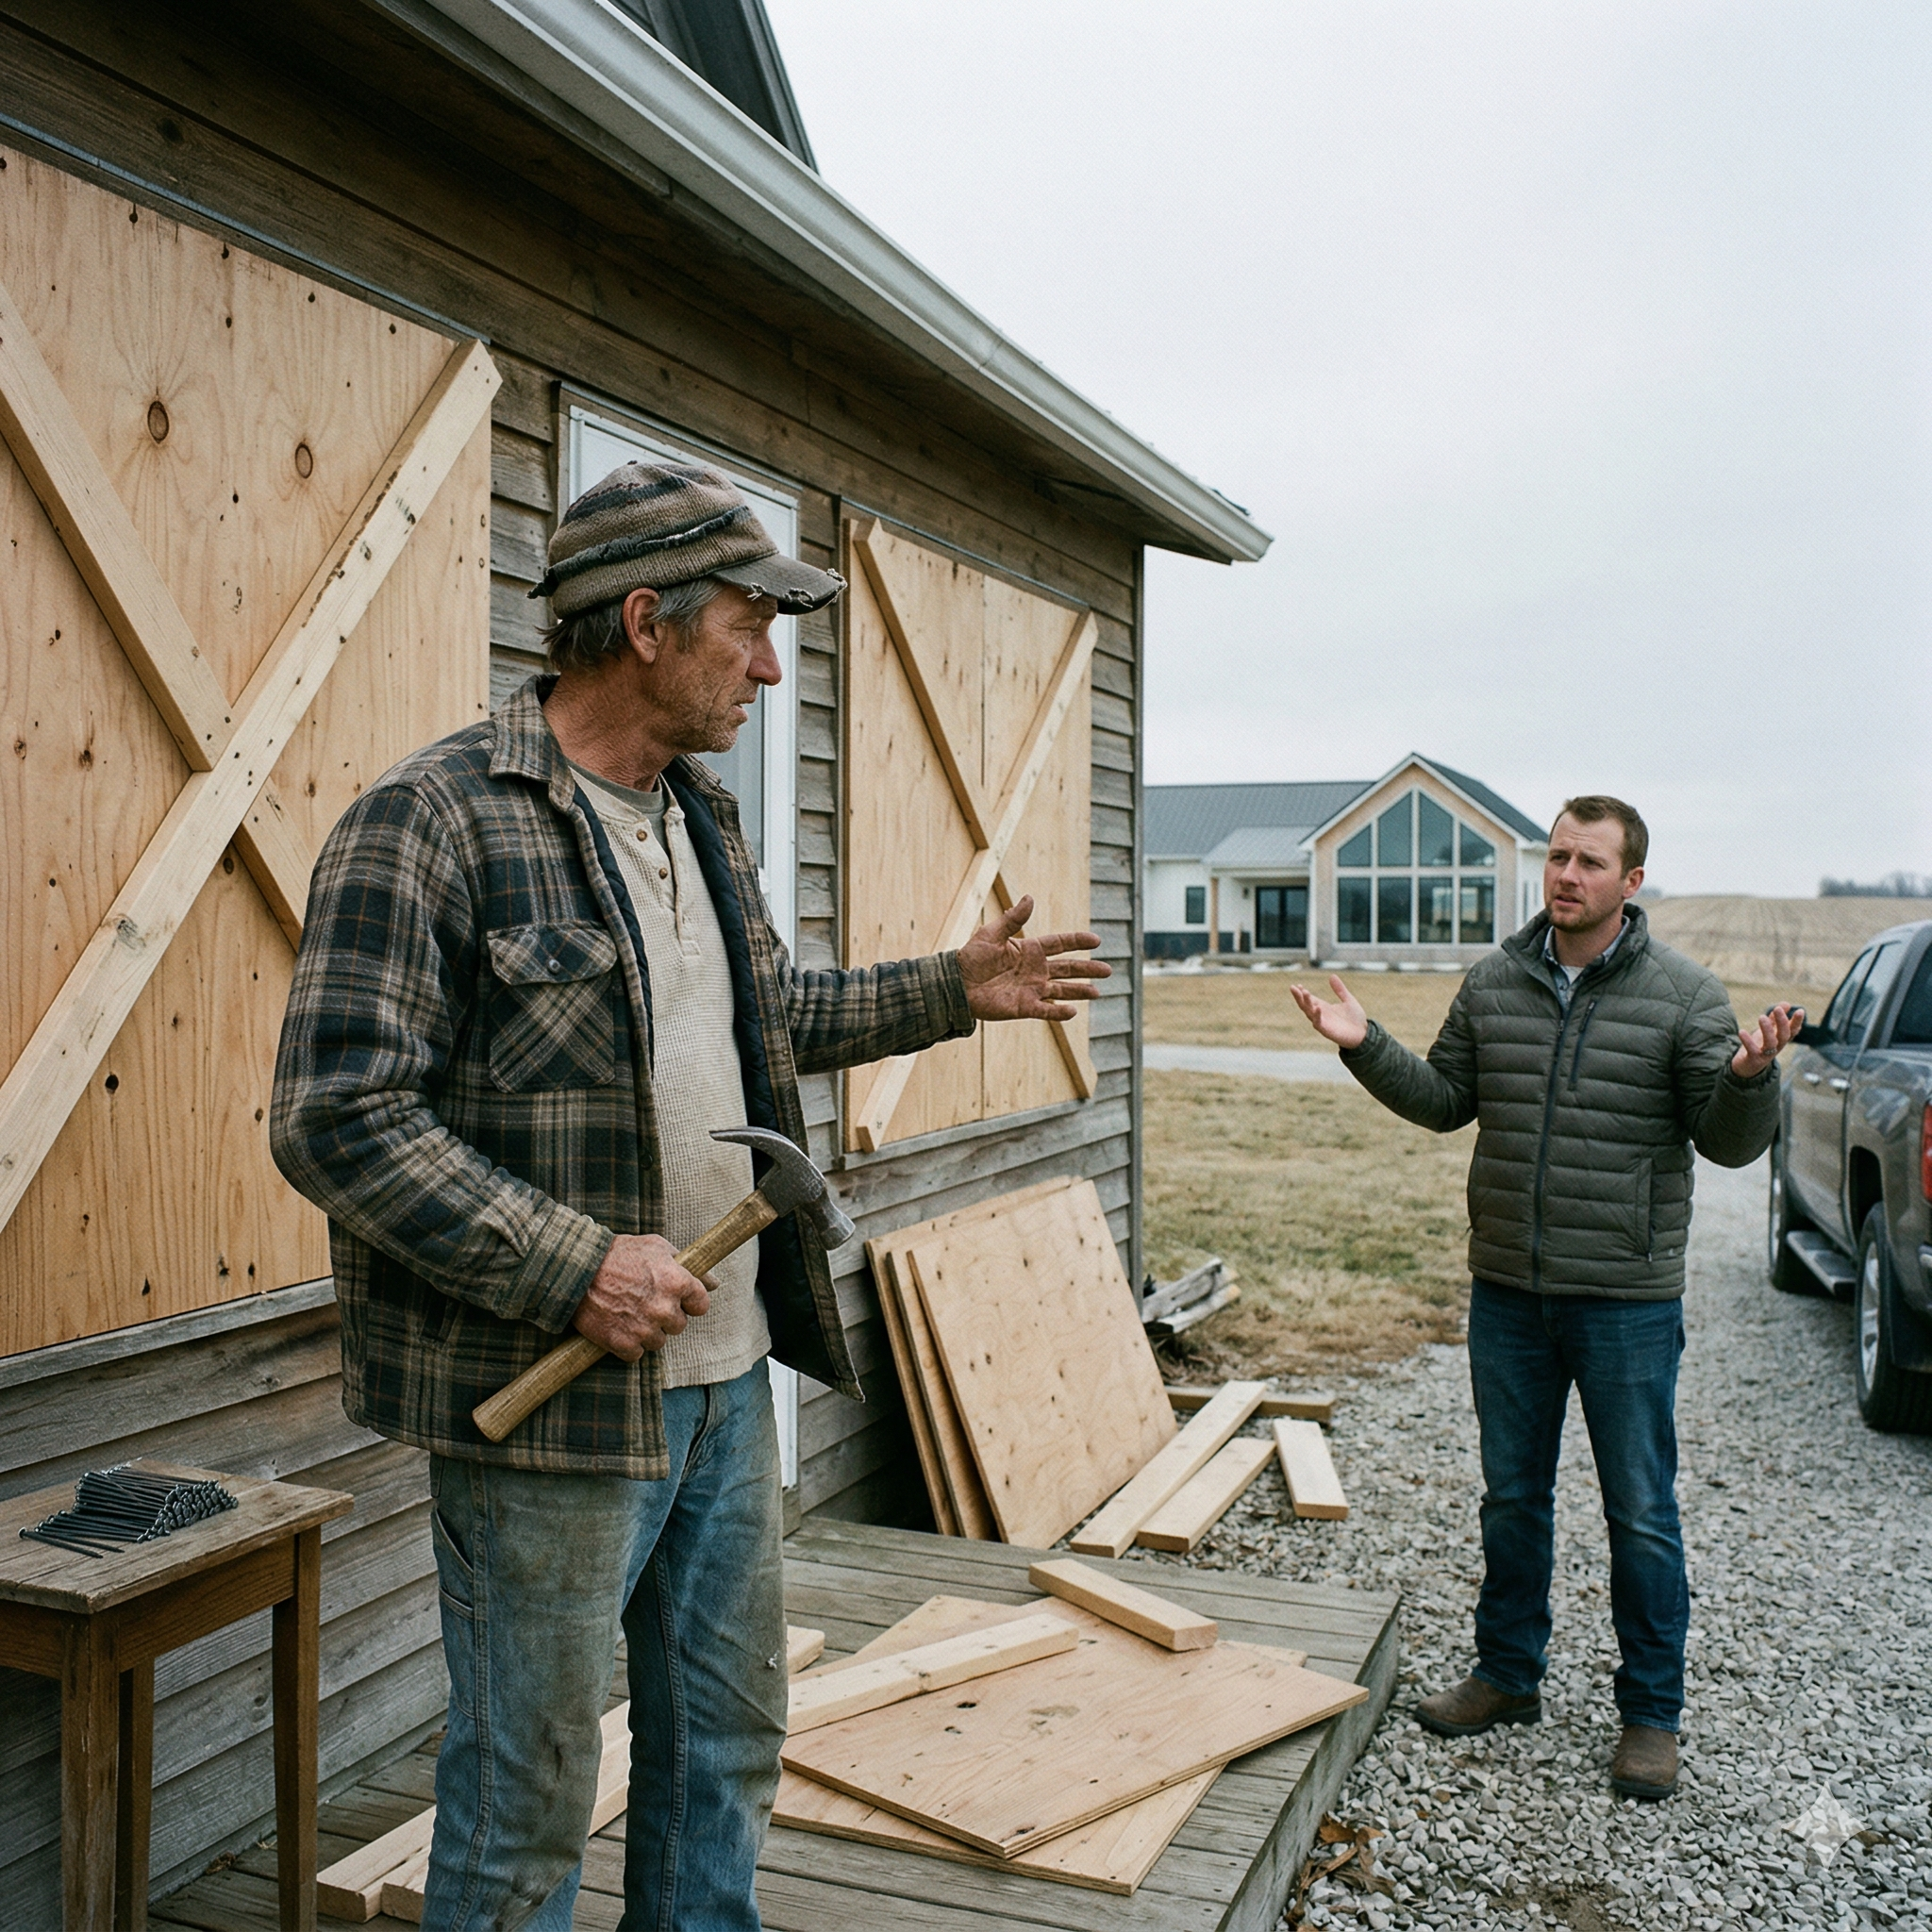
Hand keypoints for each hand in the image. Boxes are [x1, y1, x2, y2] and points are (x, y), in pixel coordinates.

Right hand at [572, 1234, 713, 1360]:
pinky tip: (618, 1325)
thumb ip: (688, 1266)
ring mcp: (644, 1328)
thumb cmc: (620, 1253)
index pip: (702, 1305)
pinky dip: (628, 1344)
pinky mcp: (623, 1343)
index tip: (678, 1299)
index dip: (689, 1302)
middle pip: (679, 1325)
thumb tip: (714, 1283)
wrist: (577, 1269)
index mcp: (677, 1282)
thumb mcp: (658, 1247)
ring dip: (647, 1331)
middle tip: (646, 1302)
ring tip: (630, 1312)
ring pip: (658, 1341)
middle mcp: (664, 1308)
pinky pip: (636, 1354)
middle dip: (666, 1316)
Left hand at [958, 896, 1109, 1021]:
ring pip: (1062, 990)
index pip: (1061, 944)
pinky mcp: (1024, 1007)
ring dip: (1080, 991)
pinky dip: (1059, 1012)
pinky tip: (1073, 1011)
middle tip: (1108, 971)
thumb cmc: (972, 957)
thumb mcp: (992, 934)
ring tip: (1097, 992)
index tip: (1096, 940)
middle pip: (1068, 968)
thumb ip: (1013, 919)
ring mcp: (1032, 989)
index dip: (1078, 942)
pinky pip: (1046, 1010)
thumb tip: (1030, 897)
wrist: (957, 984)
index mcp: (1030, 950)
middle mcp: (1036, 970)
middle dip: (1088, 969)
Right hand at [1289, 974, 1369, 1049]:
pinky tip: (1317, 1007)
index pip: (1310, 999)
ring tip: (1305, 992)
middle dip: (1299, 997)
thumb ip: (1340, 989)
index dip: (1303, 993)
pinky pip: (1318, 1023)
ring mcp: (1322, 1023)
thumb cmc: (1356, 1019)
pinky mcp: (1326, 1031)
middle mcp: (1320, 1015)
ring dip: (1306, 1003)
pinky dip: (1316, 1015)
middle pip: (1305, 1005)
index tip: (1298, 985)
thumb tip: (1332, 975)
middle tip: (1293, 987)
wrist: (1364, 1034)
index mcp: (1324, 1007)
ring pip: (1309, 1013)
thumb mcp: (1348, 1000)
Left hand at [1733, 1002, 1802, 1078]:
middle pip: (1784, 1035)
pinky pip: (1752, 1050)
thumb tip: (1787, 1003)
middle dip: (1782, 1022)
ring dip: (1767, 1030)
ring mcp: (1766, 1054)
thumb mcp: (1768, 1031)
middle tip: (1777, 1008)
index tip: (1800, 1010)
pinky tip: (1741, 1031)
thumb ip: (1775, 1018)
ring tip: (1761, 1017)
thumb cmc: (1760, 1046)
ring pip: (1771, 1043)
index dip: (1797, 1022)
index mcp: (1781, 1039)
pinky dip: (1747, 1041)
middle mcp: (1777, 1047)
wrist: (1747, 1067)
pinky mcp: (1754, 1059)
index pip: (1793, 1030)